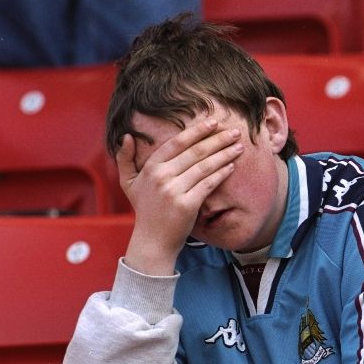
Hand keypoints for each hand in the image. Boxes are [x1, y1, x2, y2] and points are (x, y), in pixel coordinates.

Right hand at [118, 119, 243, 274]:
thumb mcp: (128, 184)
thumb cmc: (145, 210)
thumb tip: (127, 136)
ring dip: (224, 154)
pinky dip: (221, 173)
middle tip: (234, 131)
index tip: (213, 122)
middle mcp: (161, 177)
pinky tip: (231, 166)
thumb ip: (125, 159)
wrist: (152, 241)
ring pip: (204, 166)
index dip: (197, 131)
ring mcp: (174, 191)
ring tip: (239, 146)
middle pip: (195, 152)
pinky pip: (208, 184)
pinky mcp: (187, 205)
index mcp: (151, 168)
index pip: (177, 143)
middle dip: (217, 139)